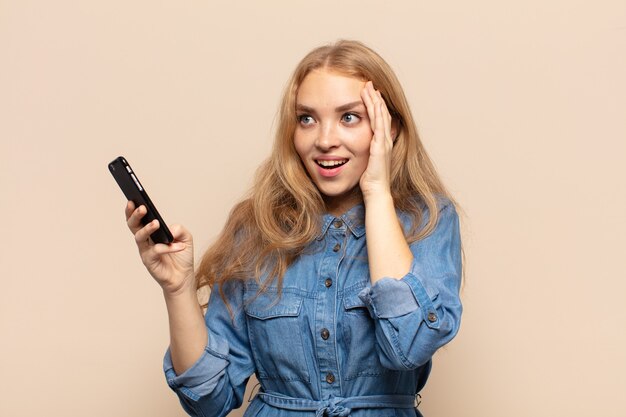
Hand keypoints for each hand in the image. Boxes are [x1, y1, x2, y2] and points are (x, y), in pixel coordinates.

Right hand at [125, 201, 194, 295]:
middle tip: (142, 208)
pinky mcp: (150, 261)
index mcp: (151, 233)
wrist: (184, 277)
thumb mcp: (186, 238)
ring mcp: (145, 251)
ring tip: (155, 223)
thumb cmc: (182, 256)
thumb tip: (170, 229)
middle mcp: (145, 241)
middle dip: (135, 216)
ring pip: (140, 237)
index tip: (132, 199)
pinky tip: (178, 245)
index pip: (138, 219)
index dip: (132, 210)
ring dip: (147, 228)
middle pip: (133, 226)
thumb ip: (179, 229)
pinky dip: (168, 247)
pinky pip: (156, 251)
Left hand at [359, 81, 393, 198]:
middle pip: (382, 112)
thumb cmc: (368, 180)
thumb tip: (349, 148)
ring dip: (375, 99)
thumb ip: (361, 152)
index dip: (375, 105)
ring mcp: (384, 141)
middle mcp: (385, 139)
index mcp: (382, 142)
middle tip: (369, 83)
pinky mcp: (380, 145)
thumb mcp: (364, 161)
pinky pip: (378, 123)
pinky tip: (372, 101)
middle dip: (375, 97)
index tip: (369, 93)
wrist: (375, 191)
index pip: (379, 119)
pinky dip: (375, 110)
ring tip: (369, 86)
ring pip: (381, 115)